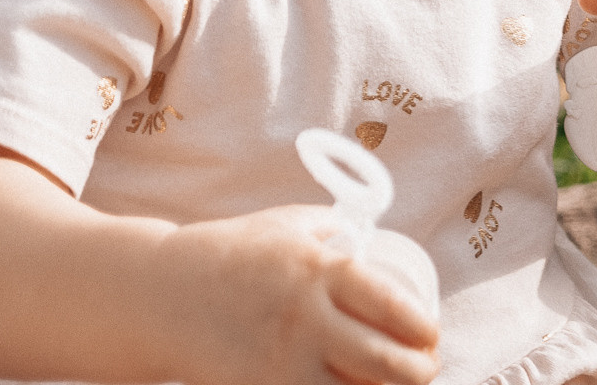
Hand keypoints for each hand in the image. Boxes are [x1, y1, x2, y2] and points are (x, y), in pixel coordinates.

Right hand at [162, 205, 440, 384]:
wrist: (165, 295)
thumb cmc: (233, 253)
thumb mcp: (290, 226)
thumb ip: (335, 231)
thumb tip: (379, 240)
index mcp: (319, 272)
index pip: (394, 308)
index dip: (424, 330)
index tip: (430, 335)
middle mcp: (306, 322)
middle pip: (387, 365)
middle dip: (419, 372)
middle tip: (424, 367)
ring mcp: (283, 366)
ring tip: (390, 384)